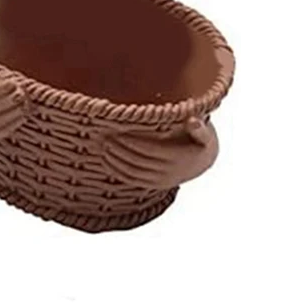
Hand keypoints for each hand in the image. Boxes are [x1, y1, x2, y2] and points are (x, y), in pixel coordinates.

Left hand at [102, 117, 218, 189]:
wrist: (201, 162)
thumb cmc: (197, 141)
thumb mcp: (204, 135)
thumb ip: (199, 129)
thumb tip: (192, 121)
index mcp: (176, 157)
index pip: (148, 150)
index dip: (131, 142)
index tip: (116, 133)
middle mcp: (167, 171)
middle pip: (138, 161)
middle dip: (119, 150)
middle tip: (103, 139)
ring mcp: (160, 180)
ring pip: (133, 172)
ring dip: (116, 162)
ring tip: (101, 149)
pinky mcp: (154, 184)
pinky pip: (133, 180)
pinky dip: (118, 172)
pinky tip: (106, 161)